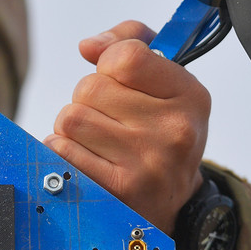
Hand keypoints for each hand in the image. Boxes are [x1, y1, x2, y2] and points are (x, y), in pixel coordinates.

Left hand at [43, 21, 209, 234]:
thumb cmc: (158, 133)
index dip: (108, 63)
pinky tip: (86, 159)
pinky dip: (62, 151)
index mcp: (189, 96)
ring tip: (97, 140)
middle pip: (89, 87)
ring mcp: (147, 163)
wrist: (169, 204)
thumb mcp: (164, 85)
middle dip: (88, 100)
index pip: (125, 56)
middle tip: (110, 119)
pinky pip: (61, 150)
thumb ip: (129, 44)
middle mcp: (174, 129)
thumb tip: (88, 46)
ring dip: (72, 127)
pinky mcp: (117, 189)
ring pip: (70, 118)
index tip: (117, 78)